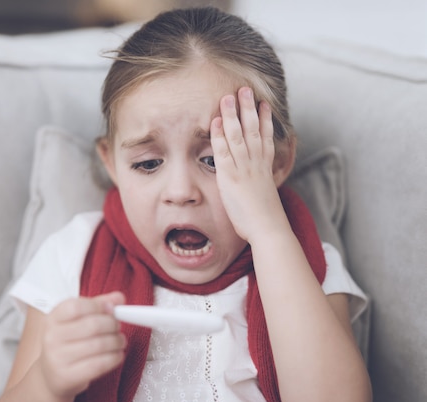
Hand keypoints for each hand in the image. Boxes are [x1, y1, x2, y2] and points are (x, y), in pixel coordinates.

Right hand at [39, 291, 126, 400]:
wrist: (51, 375)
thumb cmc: (67, 343)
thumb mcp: (77, 319)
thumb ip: (98, 305)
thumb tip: (119, 298)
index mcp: (53, 318)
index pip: (76, 306)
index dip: (99, 306)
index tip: (111, 309)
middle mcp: (52, 337)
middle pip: (92, 325)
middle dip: (112, 324)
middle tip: (117, 327)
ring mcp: (58, 358)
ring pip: (99, 345)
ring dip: (117, 342)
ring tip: (120, 341)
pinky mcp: (68, 376)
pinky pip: (99, 365)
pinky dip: (114, 358)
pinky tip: (117, 355)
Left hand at [210, 87, 288, 242]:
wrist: (268, 229)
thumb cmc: (266, 217)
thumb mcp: (268, 194)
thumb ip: (266, 181)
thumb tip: (265, 178)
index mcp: (266, 166)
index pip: (265, 136)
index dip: (264, 118)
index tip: (263, 102)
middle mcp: (256, 163)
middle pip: (252, 129)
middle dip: (248, 108)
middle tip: (245, 89)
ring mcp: (243, 168)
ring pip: (238, 135)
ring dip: (233, 114)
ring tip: (228, 96)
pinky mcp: (230, 176)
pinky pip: (223, 151)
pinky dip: (220, 135)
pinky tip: (217, 121)